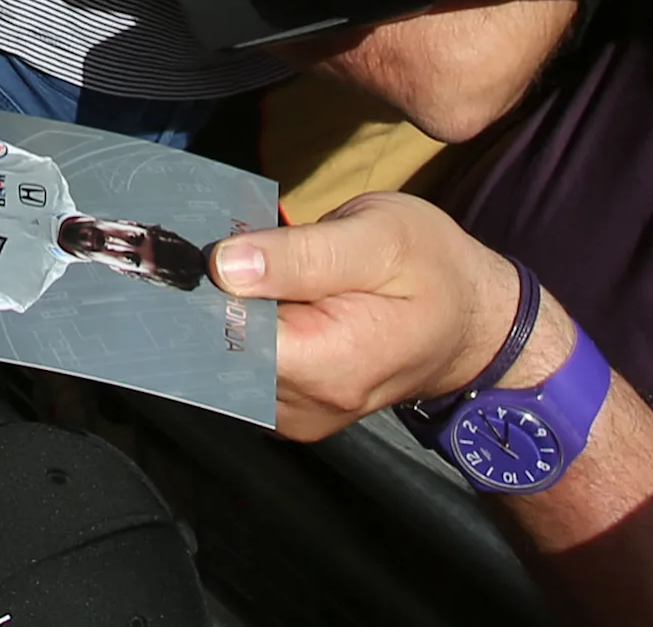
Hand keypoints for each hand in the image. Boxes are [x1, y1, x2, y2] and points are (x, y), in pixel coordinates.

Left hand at [206, 192, 550, 440]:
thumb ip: (303, 256)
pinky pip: (241, 369)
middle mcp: (303, 406)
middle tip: (205, 246)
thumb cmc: (435, 270)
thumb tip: (225, 265)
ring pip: (223, 362)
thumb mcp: (381, 238)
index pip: (226, 340)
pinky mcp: (291, 406)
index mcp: (327, 366)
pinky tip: (254, 295)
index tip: (178, 253)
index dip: (198, 295)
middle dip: (204, 301)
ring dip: (220, 315)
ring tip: (235, 264)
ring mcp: (295, 414)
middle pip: (217, 354)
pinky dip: (239, 331)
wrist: (474, 324)